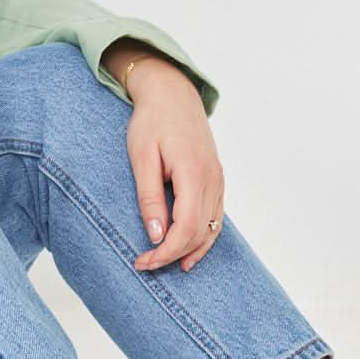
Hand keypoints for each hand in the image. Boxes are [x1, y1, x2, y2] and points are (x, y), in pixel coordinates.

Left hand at [125, 59, 225, 273]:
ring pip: (212, 228)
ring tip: (167, 264)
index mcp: (193, 172)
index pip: (185, 227)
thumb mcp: (141, 158)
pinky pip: (215, 217)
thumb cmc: (152, 122)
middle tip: (146, 264)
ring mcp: (218, 179)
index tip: (144, 261)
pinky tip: (188, 249)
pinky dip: (203, 237)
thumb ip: (149, 197)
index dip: (166, 251)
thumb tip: (155, 234)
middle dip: (173, 254)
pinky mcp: (217, 179)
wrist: (172, 93)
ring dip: (191, 250)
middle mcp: (212, 178)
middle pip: (199, 232)